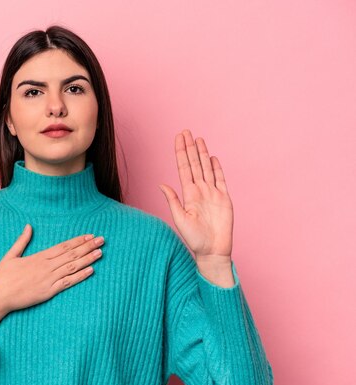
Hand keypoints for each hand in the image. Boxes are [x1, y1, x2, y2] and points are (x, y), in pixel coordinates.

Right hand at [0, 225, 104, 314]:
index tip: (89, 236)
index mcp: (38, 257)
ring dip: (88, 259)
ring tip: (100, 253)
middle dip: (88, 246)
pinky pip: (68, 282)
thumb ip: (22, 241)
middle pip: (71, 254)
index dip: (78, 241)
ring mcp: (48, 279)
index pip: (63, 246)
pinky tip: (91, 270)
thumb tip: (28, 226)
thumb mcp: (10, 255)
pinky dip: (80, 276)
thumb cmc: (1, 277)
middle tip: (102, 240)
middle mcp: (46, 266)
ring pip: (73, 266)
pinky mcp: (48, 292)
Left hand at [158, 129, 233, 258]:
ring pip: (207, 168)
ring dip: (203, 153)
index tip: (178, 139)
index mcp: (188, 194)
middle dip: (190, 148)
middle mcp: (200, 191)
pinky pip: (221, 180)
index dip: (181, 152)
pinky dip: (217, 168)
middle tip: (186, 131)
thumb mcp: (180, 219)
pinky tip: (213, 158)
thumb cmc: (194, 239)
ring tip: (199, 139)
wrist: (212, 251)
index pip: (184, 168)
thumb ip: (172, 200)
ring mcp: (212, 194)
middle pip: (195, 164)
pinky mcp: (224, 199)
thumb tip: (161, 184)